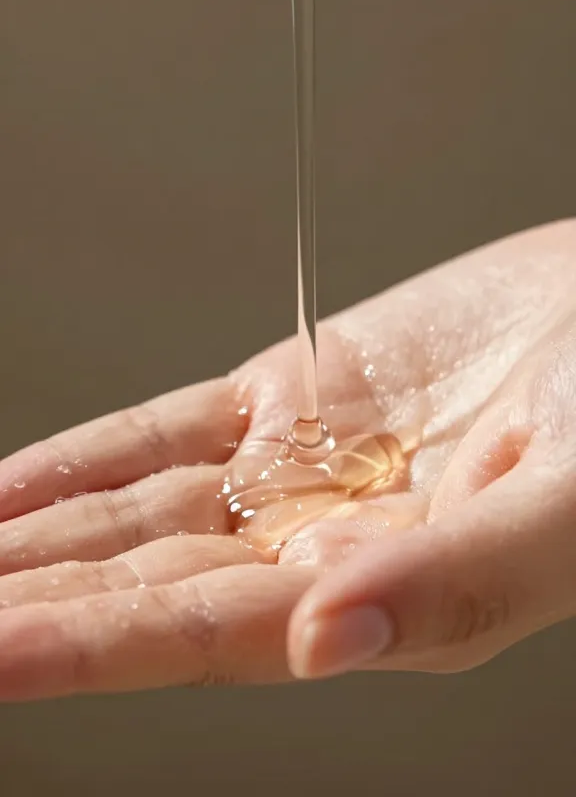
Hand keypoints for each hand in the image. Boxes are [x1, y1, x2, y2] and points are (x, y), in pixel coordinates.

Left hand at [0, 220, 575, 698]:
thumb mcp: (565, 503)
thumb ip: (456, 578)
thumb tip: (326, 643)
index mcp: (390, 599)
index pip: (207, 638)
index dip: (90, 647)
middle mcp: (324, 549)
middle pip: (148, 586)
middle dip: (35, 602)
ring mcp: (296, 471)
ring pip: (141, 516)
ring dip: (37, 540)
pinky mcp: (290, 394)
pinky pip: (168, 431)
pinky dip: (86, 458)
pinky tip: (14, 489)